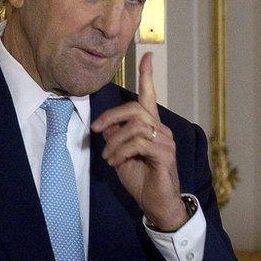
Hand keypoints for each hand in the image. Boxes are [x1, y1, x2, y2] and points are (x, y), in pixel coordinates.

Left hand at [90, 52, 187, 230]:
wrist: (158, 204)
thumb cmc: (142, 179)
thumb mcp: (122, 155)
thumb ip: (116, 138)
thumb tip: (106, 126)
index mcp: (152, 127)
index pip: (150, 96)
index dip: (147, 75)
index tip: (147, 55)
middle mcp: (161, 130)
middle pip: (136, 109)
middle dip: (111, 116)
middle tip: (96, 129)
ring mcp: (165, 142)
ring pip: (135, 126)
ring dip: (115, 141)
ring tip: (108, 156)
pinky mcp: (165, 155)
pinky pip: (139, 143)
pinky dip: (122, 151)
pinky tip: (116, 162)